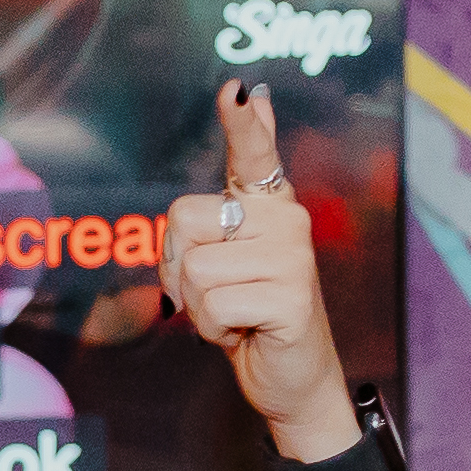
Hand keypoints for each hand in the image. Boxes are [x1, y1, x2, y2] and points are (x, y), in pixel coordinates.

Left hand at [159, 80, 355, 455]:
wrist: (290, 379)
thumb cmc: (248, 315)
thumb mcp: (222, 261)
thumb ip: (214, 210)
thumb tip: (252, 104)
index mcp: (268, 205)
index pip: (253, 152)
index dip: (243, 123)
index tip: (237, 91)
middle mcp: (286, 218)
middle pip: (183, 220)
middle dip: (177, 268)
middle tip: (214, 293)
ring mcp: (293, 254)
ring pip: (195, 270)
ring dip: (199, 308)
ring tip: (236, 313)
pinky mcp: (292, 294)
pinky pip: (213, 304)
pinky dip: (215, 330)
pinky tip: (247, 332)